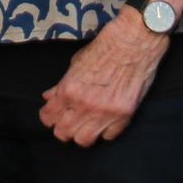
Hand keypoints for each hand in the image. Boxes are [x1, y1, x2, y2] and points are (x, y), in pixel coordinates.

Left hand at [39, 6, 172, 146]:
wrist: (133, 41)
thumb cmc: (104, 47)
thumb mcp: (76, 62)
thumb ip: (61, 84)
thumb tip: (49, 97)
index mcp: (69, 89)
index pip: (49, 117)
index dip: (48, 117)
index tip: (51, 115)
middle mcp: (85, 104)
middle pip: (64, 133)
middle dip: (62, 129)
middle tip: (66, 122)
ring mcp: (105, 112)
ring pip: (84, 140)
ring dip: (81, 134)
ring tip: (83, 125)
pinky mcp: (124, 115)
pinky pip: (108, 136)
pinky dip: (103, 132)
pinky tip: (103, 122)